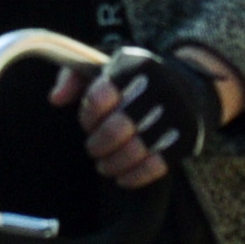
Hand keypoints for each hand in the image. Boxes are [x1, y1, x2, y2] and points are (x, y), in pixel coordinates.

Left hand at [68, 45, 226, 187]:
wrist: (188, 86)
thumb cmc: (134, 79)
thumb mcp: (105, 65)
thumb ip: (74, 76)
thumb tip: (55, 99)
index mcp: (136, 64)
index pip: (101, 95)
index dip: (88, 115)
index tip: (87, 122)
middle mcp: (160, 86)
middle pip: (117, 128)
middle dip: (98, 144)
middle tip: (93, 148)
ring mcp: (177, 113)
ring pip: (136, 150)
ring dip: (112, 163)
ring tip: (104, 165)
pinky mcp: (187, 137)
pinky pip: (157, 165)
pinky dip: (134, 176)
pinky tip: (122, 178)